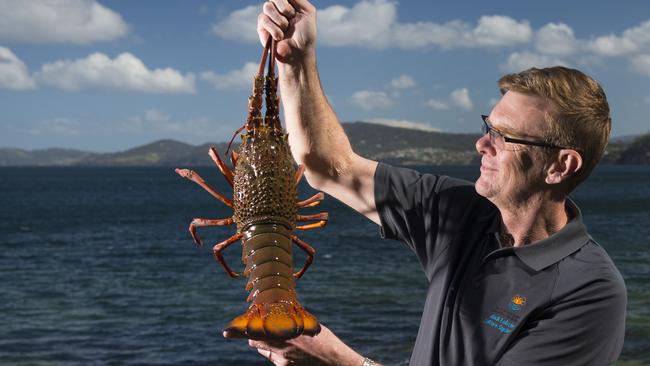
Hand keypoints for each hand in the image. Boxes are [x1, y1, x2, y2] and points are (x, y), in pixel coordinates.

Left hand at [245, 324, 365, 365]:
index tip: (226, 331)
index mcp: (284, 330)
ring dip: (267, 346)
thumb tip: (278, 313)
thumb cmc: (324, 340)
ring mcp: (282, 359)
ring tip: (283, 343)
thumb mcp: (307, 325)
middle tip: (258, 333)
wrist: (336, 362)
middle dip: (254, 337)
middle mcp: (280, 344)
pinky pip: (274, 360)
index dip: (238, 331)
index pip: (254, 330)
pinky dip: (278, 356)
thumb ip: (290, 320)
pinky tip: (293, 354)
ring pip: (264, 351)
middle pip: (255, 342)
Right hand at [257, 0, 316, 63]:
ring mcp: (269, 16)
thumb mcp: (308, 11)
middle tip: (291, 16)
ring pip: (267, 6)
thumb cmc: (306, 34)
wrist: (299, 52)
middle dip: (284, 7)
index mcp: (288, 2)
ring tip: (286, 29)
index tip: (292, 10)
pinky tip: (280, 36)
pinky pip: (263, 19)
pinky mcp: (261, 27)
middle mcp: (277, 7)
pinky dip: (274, 29)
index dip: (285, 0)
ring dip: (280, 20)